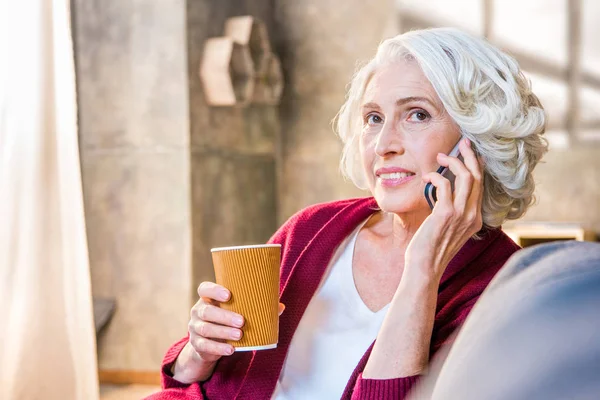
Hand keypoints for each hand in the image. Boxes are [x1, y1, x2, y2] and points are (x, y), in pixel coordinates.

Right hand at [172, 281, 284, 382]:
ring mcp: (194, 327)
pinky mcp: (196, 344)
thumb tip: (280, 307)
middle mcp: (198, 311)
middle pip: (206, 311)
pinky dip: (218, 348)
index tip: (229, 295)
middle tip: (242, 321)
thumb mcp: (237, 311)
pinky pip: (205, 346)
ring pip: (206, 329)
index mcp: (207, 298)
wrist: (209, 344)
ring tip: (240, 335)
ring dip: (223, 332)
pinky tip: (231, 350)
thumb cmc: (227, 320)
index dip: (214, 290)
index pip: (204, 289)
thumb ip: (255, 307)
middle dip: (224, 316)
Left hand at [406, 137, 483, 282]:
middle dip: (470, 156)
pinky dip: (435, 176)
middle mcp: (472, 215)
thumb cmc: (431, 248)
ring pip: (466, 177)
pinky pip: (444, 185)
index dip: (476, 166)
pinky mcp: (445, 214)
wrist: (425, 267)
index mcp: (476, 218)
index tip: (469, 153)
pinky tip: (427, 177)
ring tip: (441, 156)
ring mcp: (461, 215)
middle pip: (478, 176)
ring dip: (454, 161)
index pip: (481, 185)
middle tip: (461, 143)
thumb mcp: (448, 229)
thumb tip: (443, 189)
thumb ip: (451, 211)